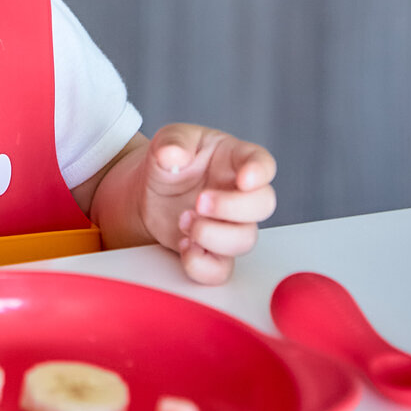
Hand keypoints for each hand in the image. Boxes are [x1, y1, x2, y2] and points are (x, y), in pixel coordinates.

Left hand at [141, 124, 276, 284]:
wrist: (147, 193)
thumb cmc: (168, 161)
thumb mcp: (168, 140)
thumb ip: (172, 142)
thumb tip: (172, 154)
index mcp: (234, 159)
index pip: (262, 162)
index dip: (260, 172)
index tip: (245, 179)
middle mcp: (239, 193)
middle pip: (263, 205)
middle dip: (232, 207)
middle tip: (200, 202)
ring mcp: (229, 225)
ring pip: (245, 240)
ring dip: (212, 235)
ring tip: (183, 220)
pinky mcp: (214, 251)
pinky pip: (220, 270)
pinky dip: (201, 265)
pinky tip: (184, 246)